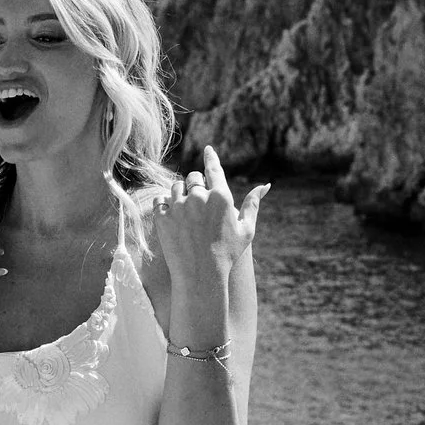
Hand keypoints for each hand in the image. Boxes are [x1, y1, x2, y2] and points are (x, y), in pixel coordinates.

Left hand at [150, 145, 267, 303]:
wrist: (200, 275)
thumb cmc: (227, 253)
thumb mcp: (246, 229)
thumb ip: (252, 204)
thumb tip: (264, 185)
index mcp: (221, 196)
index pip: (213, 169)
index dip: (210, 157)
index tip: (208, 148)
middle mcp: (199, 197)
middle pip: (192, 177)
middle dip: (195, 184)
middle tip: (197, 201)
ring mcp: (179, 207)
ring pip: (175, 187)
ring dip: (179, 194)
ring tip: (185, 210)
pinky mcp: (162, 218)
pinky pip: (159, 201)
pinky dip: (164, 204)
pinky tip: (170, 214)